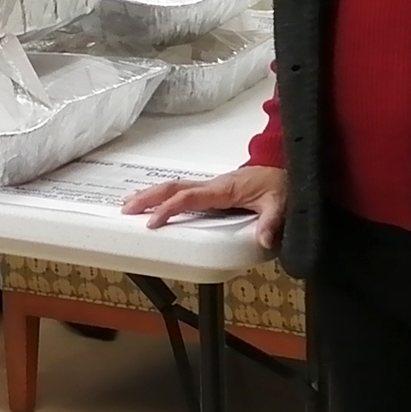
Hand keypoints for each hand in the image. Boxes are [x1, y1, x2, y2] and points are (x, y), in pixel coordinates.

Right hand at [122, 166, 286, 250]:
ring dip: (150, 193)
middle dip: (148, 197)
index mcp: (224, 190)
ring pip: (174, 186)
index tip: (153, 221)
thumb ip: (270, 222)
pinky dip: (162, 194)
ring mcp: (210, 186)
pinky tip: (152, 200)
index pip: (189, 197)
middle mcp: (213, 185)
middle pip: (174, 187)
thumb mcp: (279, 206)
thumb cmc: (279, 187)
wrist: (284, 172)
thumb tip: (263, 239)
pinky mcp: (211, 190)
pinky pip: (181, 189)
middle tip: (126, 209)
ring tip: (128, 204)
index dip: (169, 208)